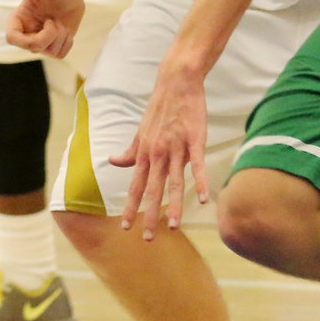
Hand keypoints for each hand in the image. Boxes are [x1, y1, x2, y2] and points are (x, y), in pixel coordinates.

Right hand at [5, 0, 84, 57]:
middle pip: (32, 48)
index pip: (12, 38)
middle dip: (50, 35)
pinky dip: (67, 43)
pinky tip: (67, 30)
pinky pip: (60, 55)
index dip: (26, 39)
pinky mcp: (53, 45)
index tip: (47, 22)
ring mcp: (40, 41)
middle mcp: (26, 32)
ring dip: (60, 37)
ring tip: (60, 22)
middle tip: (55, 20)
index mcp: (18, 18)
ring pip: (48, 52)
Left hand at [110, 53, 209, 239]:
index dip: (131, 207)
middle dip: (149, 214)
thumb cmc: (159, 107)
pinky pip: (198, 164)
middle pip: (153, 188)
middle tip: (147, 239)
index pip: (136, 185)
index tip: (125, 228)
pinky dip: (202, 181)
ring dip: (175, 205)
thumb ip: (130, 150)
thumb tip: (113, 162)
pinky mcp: (195, 138)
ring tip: (174, 227)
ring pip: (175, 181)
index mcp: (145, 152)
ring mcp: (177, 146)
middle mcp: (158, 152)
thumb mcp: (140, 130)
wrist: (177, 82)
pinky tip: (206, 198)